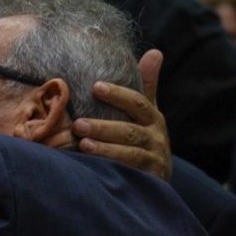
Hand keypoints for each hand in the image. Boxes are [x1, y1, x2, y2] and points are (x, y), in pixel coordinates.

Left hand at [72, 49, 172, 180]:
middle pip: (130, 130)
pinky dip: (112, 168)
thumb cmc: (143, 141)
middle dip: (103, 127)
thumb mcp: (145, 115)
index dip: (118, 94)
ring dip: (105, 148)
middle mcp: (157, 138)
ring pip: (130, 153)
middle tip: (78, 123)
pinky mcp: (149, 180)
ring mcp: (154, 160)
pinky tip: (91, 165)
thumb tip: (154, 51)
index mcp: (153, 119)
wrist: (154, 183)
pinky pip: (129, 173)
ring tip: (82, 144)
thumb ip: (146, 86)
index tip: (95, 86)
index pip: (137, 102)